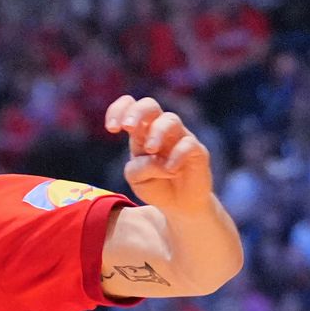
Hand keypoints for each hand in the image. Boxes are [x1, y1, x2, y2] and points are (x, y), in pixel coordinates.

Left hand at [105, 95, 212, 213]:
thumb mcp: (137, 179)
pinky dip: (177, 155)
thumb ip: (137, 168)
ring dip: (156, 132)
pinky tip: (170, 170)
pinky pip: (188, 144)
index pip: (129, 106)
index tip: (112, 129)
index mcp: (141, 132)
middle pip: (150, 104)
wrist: (180, 205)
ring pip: (170, 120)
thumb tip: (154, 157)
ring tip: (150, 150)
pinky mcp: (197, 150)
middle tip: (128, 128)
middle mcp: (160, 130)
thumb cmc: (156, 186)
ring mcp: (180, 137)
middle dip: (137, 112)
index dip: (118, 110)